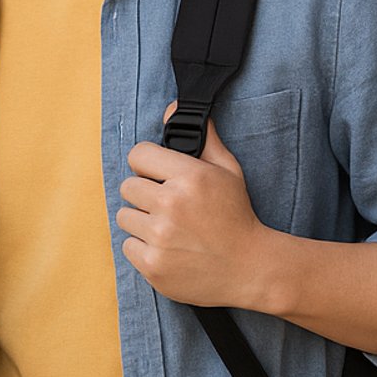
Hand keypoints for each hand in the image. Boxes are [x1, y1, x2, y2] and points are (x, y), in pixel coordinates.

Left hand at [119, 112, 281, 310]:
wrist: (252, 269)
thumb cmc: (237, 216)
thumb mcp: (228, 171)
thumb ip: (202, 137)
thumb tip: (173, 107)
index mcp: (189, 177)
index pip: (137, 154)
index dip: (148, 165)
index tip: (159, 176)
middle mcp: (171, 205)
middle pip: (126, 187)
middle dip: (145, 195)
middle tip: (169, 207)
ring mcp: (160, 237)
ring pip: (124, 217)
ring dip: (142, 222)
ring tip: (170, 229)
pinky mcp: (153, 265)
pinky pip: (127, 246)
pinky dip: (143, 248)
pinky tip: (169, 250)